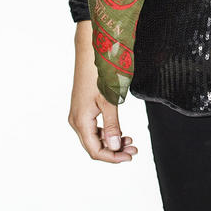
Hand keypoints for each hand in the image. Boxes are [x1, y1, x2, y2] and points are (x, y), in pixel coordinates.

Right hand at [68, 20, 138, 162]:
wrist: (90, 52)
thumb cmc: (99, 73)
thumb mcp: (109, 101)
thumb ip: (112, 125)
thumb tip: (114, 147)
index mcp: (81, 121)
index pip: (95, 150)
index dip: (112, 157)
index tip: (129, 156)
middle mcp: (77, 121)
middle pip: (95, 146)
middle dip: (114, 150)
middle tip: (134, 149)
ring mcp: (79, 115)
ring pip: (95, 137)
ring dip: (112, 141)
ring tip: (130, 141)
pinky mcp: (83, 108)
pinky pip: (95, 127)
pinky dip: (108, 131)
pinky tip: (120, 131)